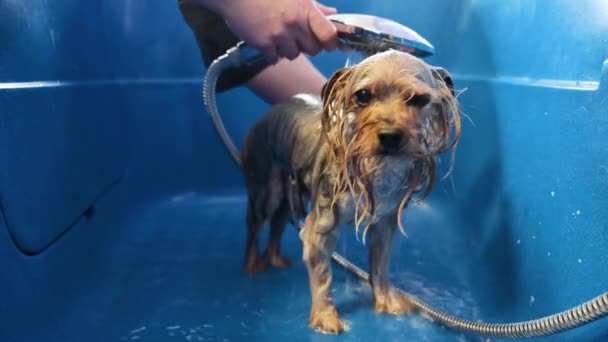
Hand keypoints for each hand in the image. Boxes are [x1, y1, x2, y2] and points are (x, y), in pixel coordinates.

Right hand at [206, 0, 338, 63]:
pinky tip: (266, 40)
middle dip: (307, 46)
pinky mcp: (263, 44)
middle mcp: (294, 22)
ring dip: (288, 49)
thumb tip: (332, 14)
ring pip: (294, 55)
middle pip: (313, 49)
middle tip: (297, 37)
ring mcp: (279, 34)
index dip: (331, 42)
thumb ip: (315, 7)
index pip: (329, 35)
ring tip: (278, 35)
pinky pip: (275, 58)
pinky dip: (272, 53)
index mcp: (305, 9)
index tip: (327, 43)